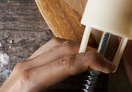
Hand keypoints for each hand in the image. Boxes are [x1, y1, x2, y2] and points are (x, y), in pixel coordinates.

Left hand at [0, 38, 114, 91]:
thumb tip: (91, 87)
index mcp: (31, 80)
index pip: (69, 62)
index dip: (93, 61)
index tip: (108, 66)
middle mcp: (26, 68)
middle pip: (65, 48)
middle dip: (89, 52)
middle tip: (104, 61)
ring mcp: (23, 65)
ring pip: (56, 44)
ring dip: (78, 48)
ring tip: (91, 58)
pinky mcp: (23, 66)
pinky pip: (47, 49)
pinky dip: (65, 50)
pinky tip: (73, 58)